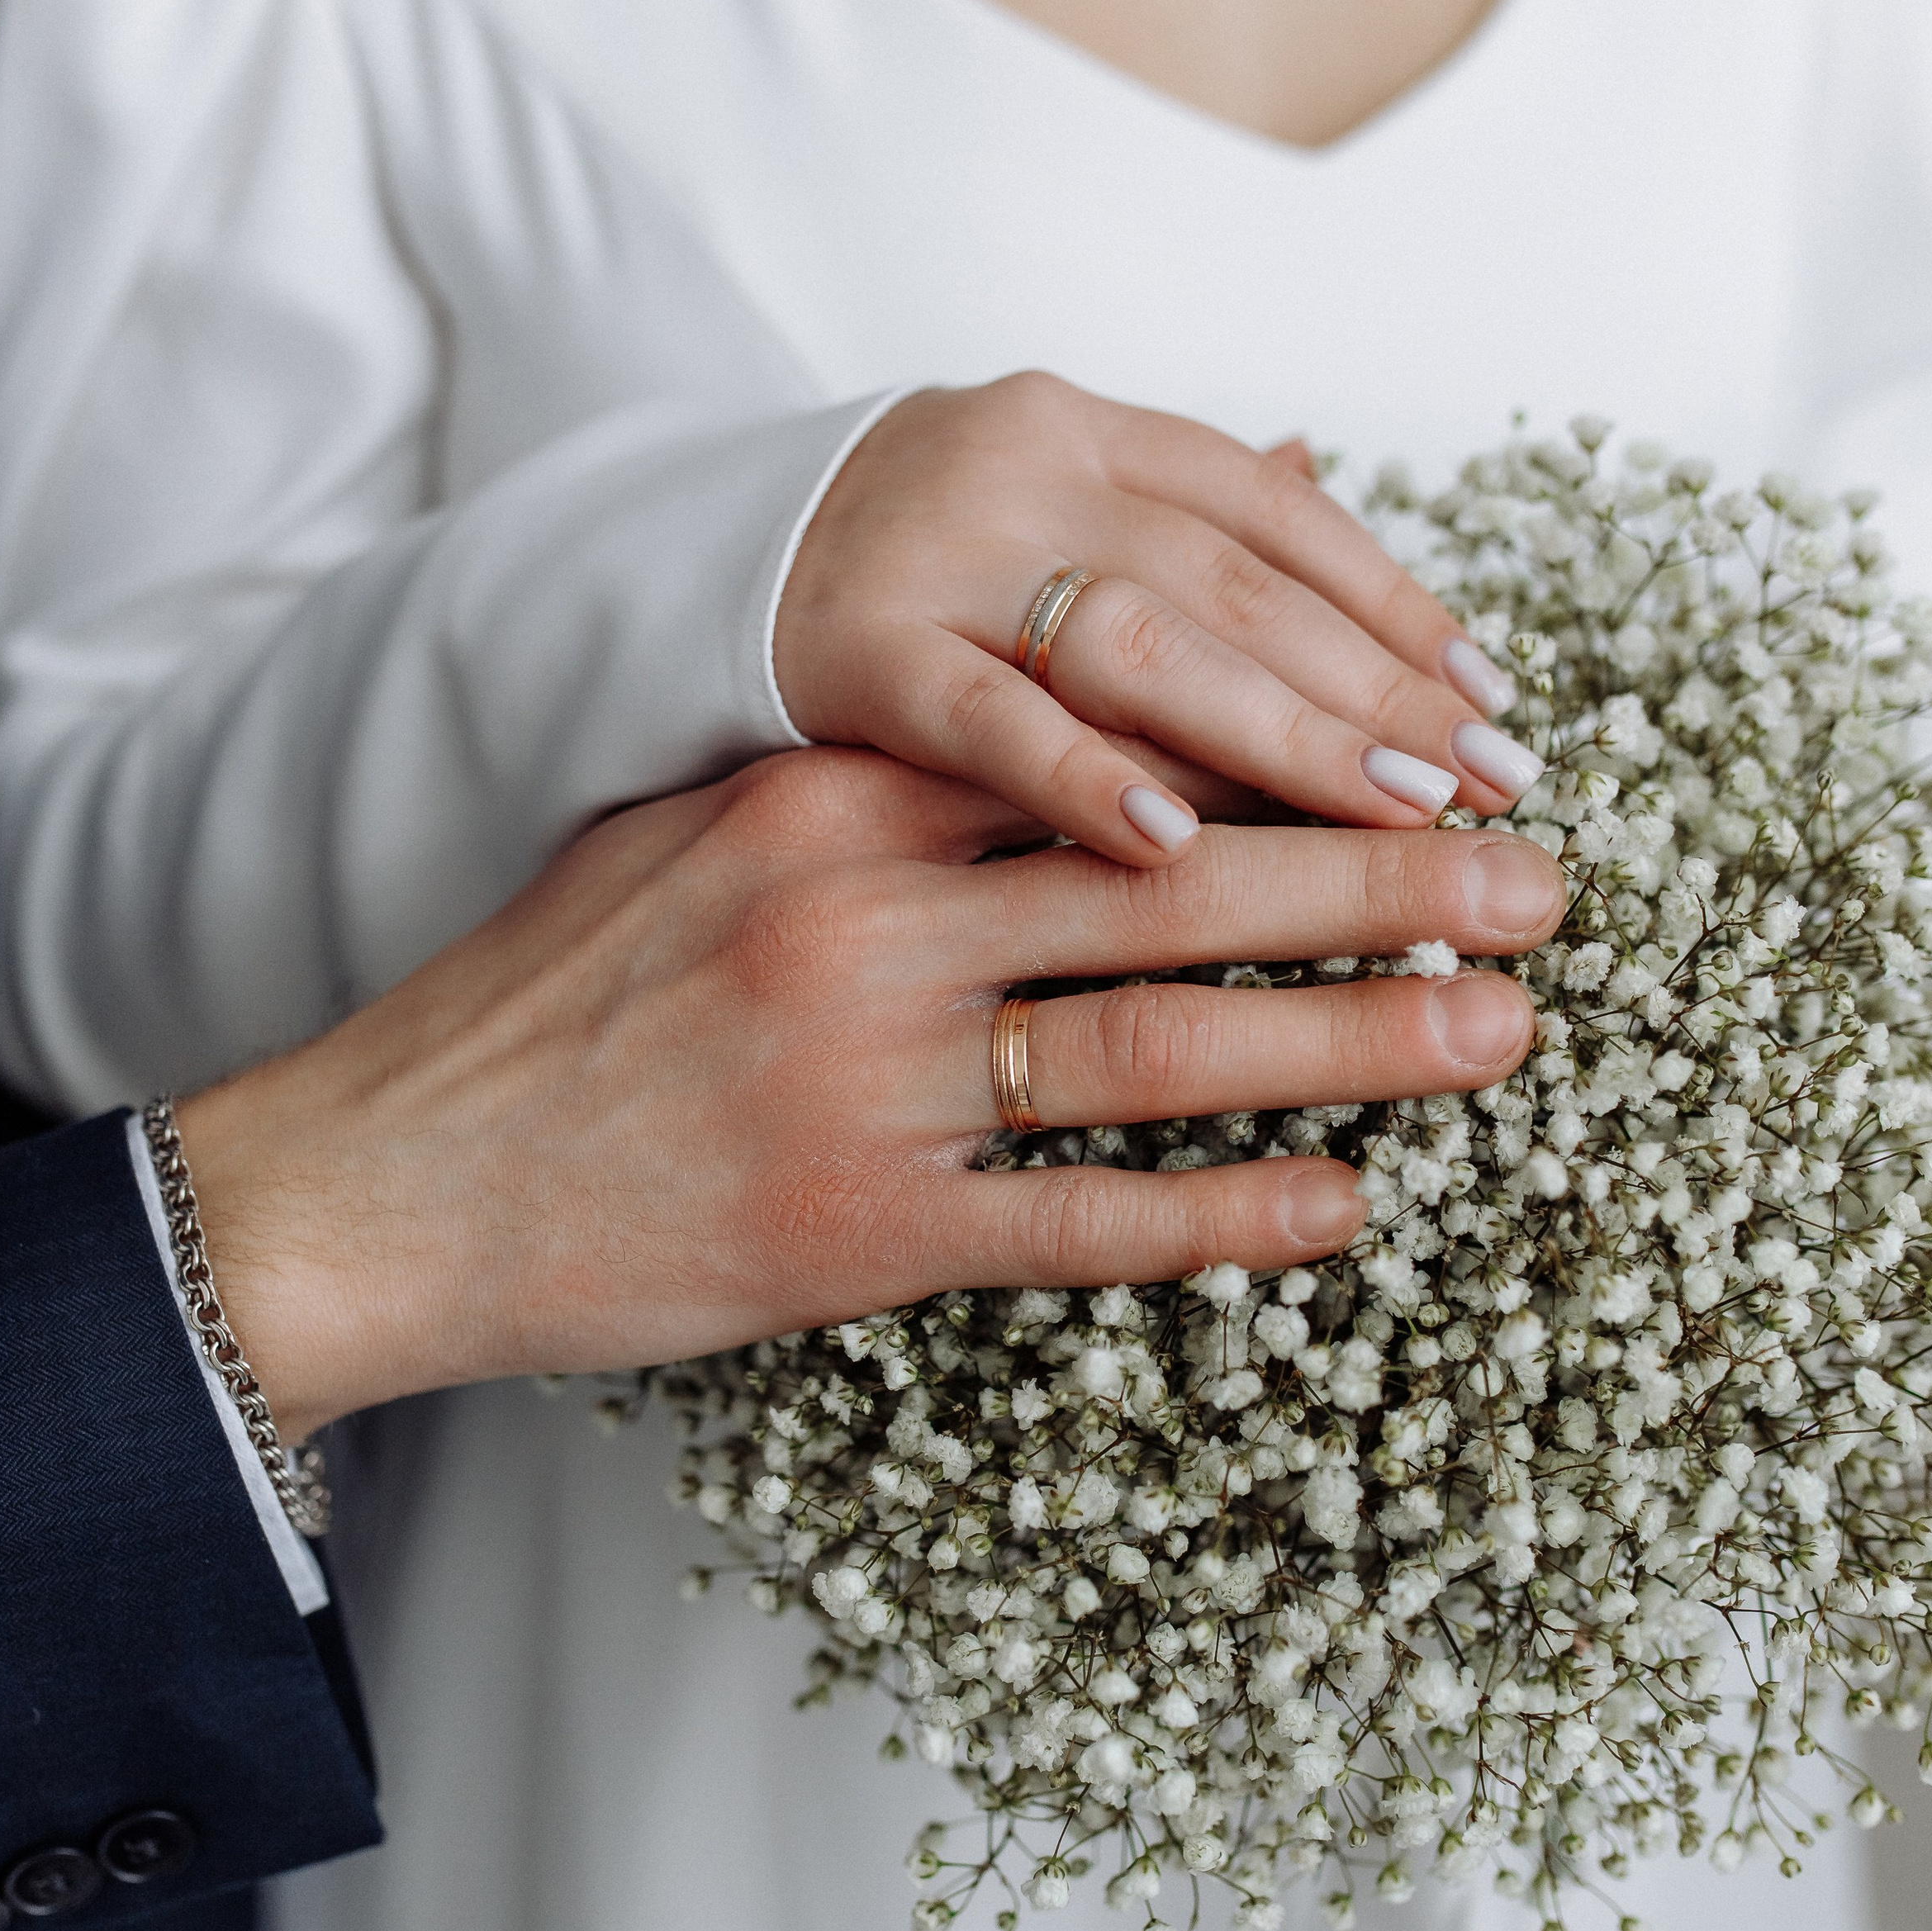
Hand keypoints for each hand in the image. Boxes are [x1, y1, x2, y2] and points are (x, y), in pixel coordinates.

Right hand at [174, 752, 1563, 1438]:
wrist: (391, 1172)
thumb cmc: (552, 1004)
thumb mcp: (695, 831)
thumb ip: (876, 768)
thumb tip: (1038, 696)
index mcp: (830, 798)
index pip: (1100, 753)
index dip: (1283, 759)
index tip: (1417, 759)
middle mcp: (861, 920)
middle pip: (1173, 883)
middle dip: (1379, 877)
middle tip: (1540, 879)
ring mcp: (863, 1081)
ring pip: (1152, 1045)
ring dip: (1349, 1037)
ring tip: (1501, 1026)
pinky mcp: (854, 1234)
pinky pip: (1073, 1221)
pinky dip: (1218, 1217)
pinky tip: (1343, 1207)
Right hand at [775, 375, 1542, 865]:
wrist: (661, 570)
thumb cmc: (890, 577)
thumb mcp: (1034, 517)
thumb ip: (1169, 522)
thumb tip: (1331, 482)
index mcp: (1082, 427)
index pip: (1277, 514)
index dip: (1396, 607)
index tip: (1493, 705)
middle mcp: (1022, 467)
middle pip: (1238, 583)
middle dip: (1378, 692)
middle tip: (1492, 792)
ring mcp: (934, 555)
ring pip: (1142, 639)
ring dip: (1285, 736)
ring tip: (1399, 820)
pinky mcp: (850, 652)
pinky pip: (983, 720)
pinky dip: (1084, 777)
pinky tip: (1176, 850)